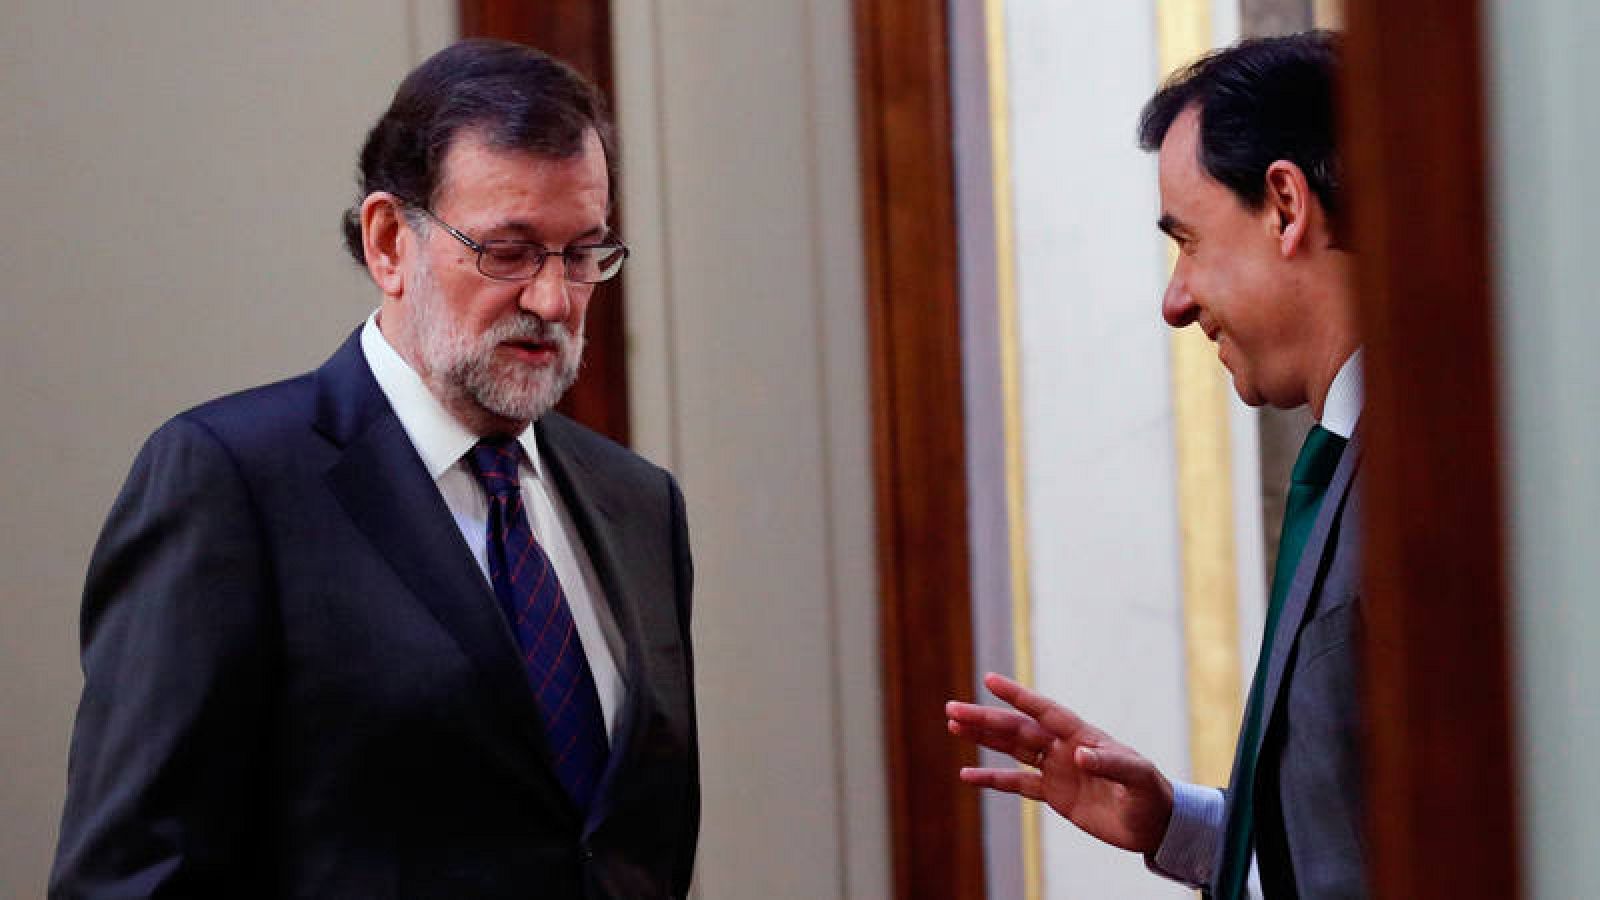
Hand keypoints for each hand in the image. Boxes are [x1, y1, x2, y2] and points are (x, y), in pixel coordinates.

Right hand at [946, 672, 1173, 853]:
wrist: (1155, 824)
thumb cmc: (1151, 795)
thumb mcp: (1137, 778)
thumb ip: (1109, 763)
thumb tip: (1078, 754)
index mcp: (1083, 736)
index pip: (1044, 711)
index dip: (1018, 696)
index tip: (989, 680)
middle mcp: (1064, 748)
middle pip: (1018, 728)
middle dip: (985, 718)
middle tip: (952, 709)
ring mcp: (1057, 769)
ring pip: (1012, 749)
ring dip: (984, 737)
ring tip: (953, 726)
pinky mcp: (1054, 794)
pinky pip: (1016, 784)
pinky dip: (991, 779)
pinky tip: (967, 774)